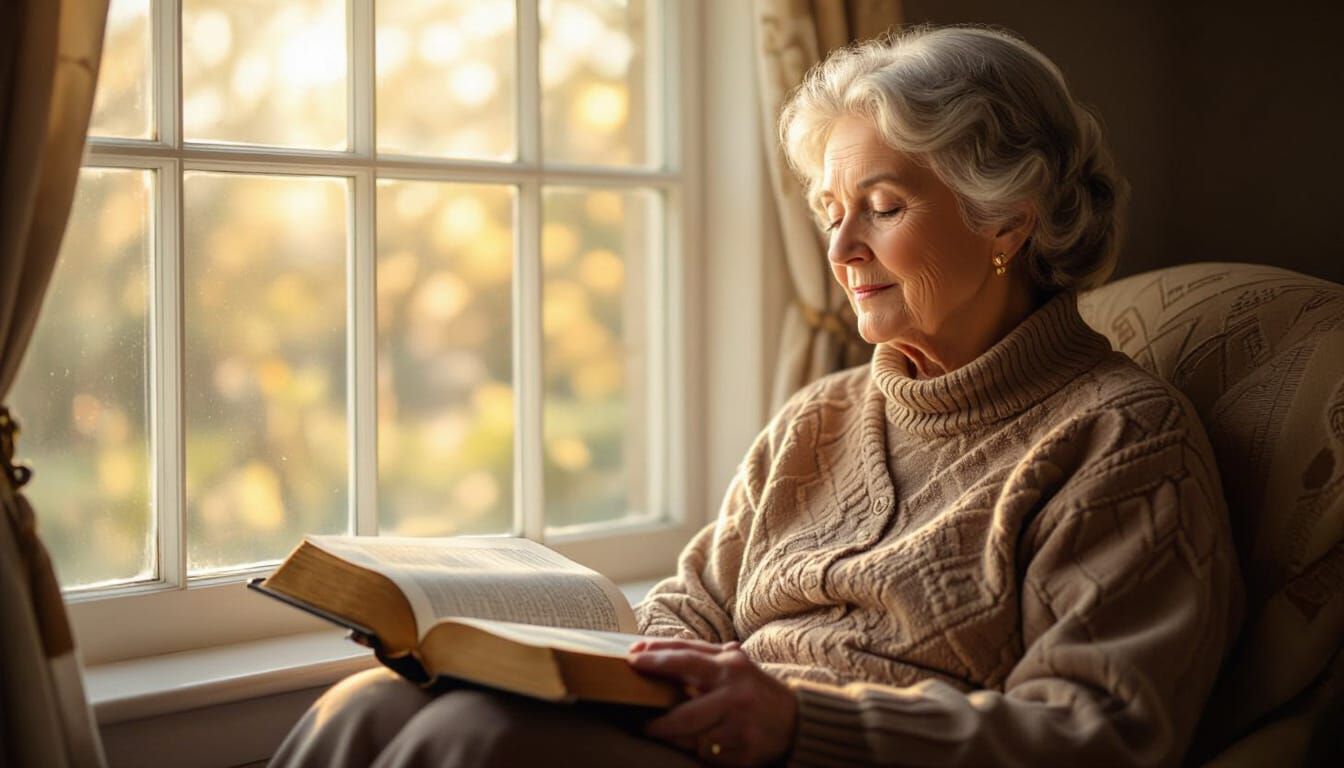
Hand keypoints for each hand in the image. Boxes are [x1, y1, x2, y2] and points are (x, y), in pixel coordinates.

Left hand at [626, 637, 797, 766]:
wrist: (795, 720)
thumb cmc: (752, 688)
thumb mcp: (731, 663)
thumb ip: (696, 655)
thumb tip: (647, 650)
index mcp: (730, 666)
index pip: (685, 659)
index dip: (656, 659)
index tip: (632, 660)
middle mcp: (735, 695)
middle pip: (683, 715)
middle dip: (659, 723)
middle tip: (645, 723)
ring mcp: (741, 726)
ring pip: (692, 740)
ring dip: (677, 739)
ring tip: (670, 735)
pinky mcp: (744, 753)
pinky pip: (708, 756)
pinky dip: (699, 751)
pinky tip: (703, 744)